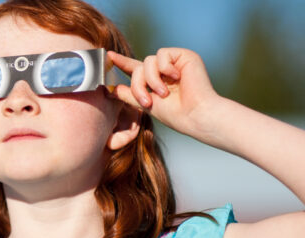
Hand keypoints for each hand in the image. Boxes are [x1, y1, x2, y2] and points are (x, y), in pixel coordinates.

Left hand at [108, 48, 224, 135]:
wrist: (196, 116)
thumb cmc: (175, 115)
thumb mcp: (146, 104)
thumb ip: (130, 95)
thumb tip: (112, 89)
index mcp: (156, 81)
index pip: (135, 69)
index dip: (122, 63)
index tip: (108, 56)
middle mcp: (164, 70)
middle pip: (139, 67)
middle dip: (138, 84)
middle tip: (146, 101)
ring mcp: (174, 63)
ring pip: (148, 61)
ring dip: (151, 79)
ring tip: (163, 93)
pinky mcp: (184, 55)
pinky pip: (162, 54)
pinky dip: (165, 68)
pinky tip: (176, 77)